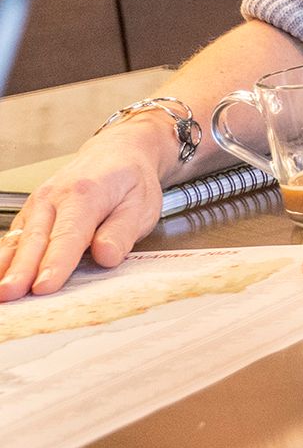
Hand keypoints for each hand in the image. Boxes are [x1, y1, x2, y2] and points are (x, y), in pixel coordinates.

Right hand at [0, 121, 172, 300]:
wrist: (117, 154)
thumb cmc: (130, 181)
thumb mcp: (142, 205)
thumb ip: (123, 232)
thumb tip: (105, 256)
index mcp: (85, 194)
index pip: (69, 235)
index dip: (55, 263)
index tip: (44, 286)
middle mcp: (54, 197)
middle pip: (35, 239)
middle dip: (21, 269)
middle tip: (11, 293)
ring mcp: (38, 205)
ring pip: (19, 239)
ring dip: (7, 266)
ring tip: (0, 291)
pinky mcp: (30, 214)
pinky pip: (14, 238)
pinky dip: (4, 257)